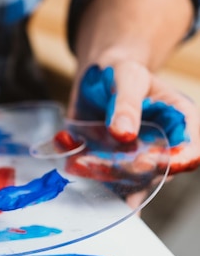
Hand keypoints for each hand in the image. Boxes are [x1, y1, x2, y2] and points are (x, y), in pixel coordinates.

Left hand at [69, 60, 199, 206]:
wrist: (93, 79)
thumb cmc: (119, 71)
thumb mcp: (126, 78)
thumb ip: (126, 104)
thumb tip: (124, 134)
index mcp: (178, 122)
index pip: (190, 150)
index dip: (176, 162)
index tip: (150, 163)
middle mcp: (161, 147)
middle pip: (155, 173)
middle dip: (129, 173)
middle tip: (101, 163)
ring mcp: (135, 159)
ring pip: (127, 183)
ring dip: (103, 177)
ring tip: (80, 160)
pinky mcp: (111, 166)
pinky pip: (100, 179)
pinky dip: (82, 170)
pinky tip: (68, 149)